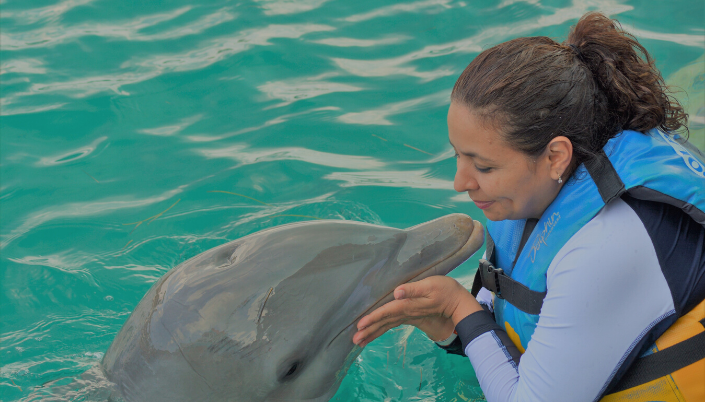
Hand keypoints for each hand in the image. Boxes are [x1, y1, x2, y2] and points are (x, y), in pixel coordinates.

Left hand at [352, 276, 481, 346]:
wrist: (458, 304)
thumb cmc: (446, 291)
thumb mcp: (431, 285)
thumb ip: (413, 289)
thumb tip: (397, 292)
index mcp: (408, 305)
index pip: (387, 312)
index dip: (373, 318)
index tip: (360, 326)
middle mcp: (406, 313)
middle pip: (384, 323)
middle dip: (369, 331)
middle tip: (354, 341)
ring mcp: (408, 316)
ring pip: (387, 325)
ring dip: (373, 332)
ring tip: (359, 341)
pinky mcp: (410, 316)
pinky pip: (392, 324)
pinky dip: (381, 328)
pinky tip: (374, 332)